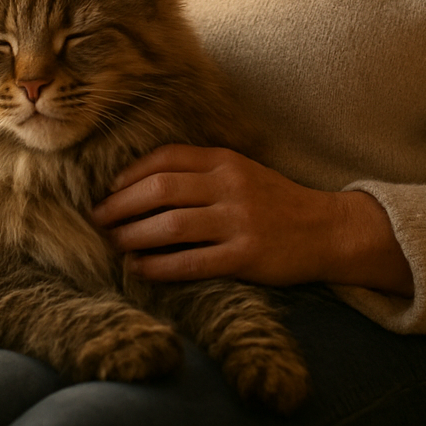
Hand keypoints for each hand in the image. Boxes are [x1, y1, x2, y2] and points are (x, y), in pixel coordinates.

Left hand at [89, 144, 413, 293]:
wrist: (328, 230)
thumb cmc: (277, 201)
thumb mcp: (243, 171)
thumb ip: (203, 171)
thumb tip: (144, 182)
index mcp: (226, 161)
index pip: (166, 157)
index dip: (130, 173)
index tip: (109, 189)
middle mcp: (230, 186)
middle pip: (160, 189)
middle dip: (121, 205)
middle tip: (98, 219)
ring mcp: (238, 221)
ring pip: (169, 225)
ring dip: (133, 235)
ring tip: (113, 244)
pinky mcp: (245, 257)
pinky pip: (190, 262)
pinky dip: (159, 266)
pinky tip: (140, 268)